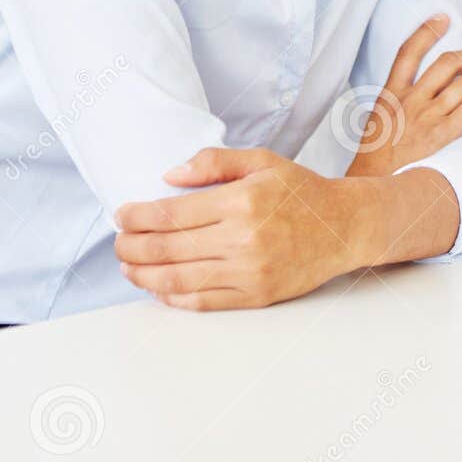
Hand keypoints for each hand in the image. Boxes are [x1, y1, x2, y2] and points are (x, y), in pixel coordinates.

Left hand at [114, 147, 377, 309]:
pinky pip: (203, 301)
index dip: (136, 216)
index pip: (170, 213)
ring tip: (128, 266)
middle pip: (166, 248)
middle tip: (118, 243)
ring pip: (178, 279)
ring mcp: (249, 271)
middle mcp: (242, 239)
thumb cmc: (300, 192)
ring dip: (144, 274)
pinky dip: (173, 297)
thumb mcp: (262, 160)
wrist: (343, 227)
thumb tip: (168, 175)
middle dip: (131, 246)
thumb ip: (214, 162)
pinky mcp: (256, 295)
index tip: (121, 215)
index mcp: (240, 201)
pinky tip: (158, 287)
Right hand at [345, 13, 461, 178]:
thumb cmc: (375, 163)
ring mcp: (426, 117)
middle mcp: (410, 100)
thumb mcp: (378, 124)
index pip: (408, 52)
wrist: (372, 189)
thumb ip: (397, 106)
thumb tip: (420, 97)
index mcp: (390, 95)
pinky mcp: (442, 135)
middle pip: (448, 63)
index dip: (426, 30)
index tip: (442, 18)